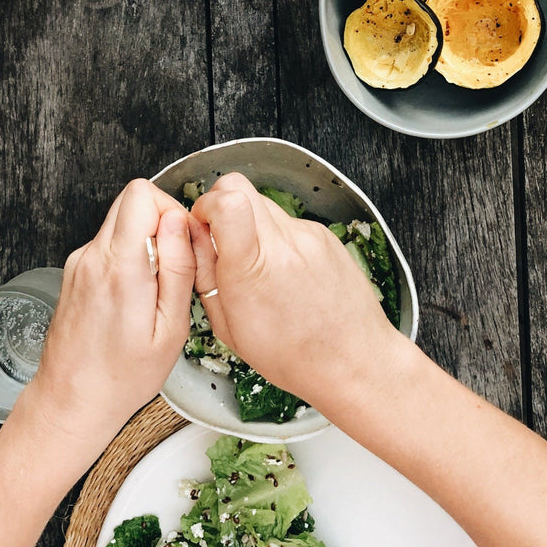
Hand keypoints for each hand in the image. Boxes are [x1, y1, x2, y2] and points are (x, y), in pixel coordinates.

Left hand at [17, 179, 194, 465]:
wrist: (70, 403)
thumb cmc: (121, 377)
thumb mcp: (170, 328)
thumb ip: (178, 268)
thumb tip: (179, 221)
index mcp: (120, 267)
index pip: (140, 194)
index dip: (170, 208)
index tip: (182, 243)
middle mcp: (93, 257)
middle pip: (131, 201)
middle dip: (160, 223)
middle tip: (173, 267)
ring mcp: (79, 263)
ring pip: (121, 224)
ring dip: (145, 243)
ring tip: (154, 291)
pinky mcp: (75, 272)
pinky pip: (109, 246)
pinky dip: (129, 259)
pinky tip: (135, 300)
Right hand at [188, 173, 397, 405]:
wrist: (354, 360)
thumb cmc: (292, 356)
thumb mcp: (228, 328)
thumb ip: (204, 275)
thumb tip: (193, 237)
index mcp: (253, 269)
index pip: (227, 200)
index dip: (206, 204)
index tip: (203, 223)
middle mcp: (284, 243)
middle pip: (239, 186)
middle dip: (221, 204)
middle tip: (222, 238)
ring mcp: (308, 235)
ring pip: (263, 202)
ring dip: (250, 222)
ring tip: (257, 264)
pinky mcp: (325, 235)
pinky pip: (288, 221)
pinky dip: (277, 237)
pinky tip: (284, 272)